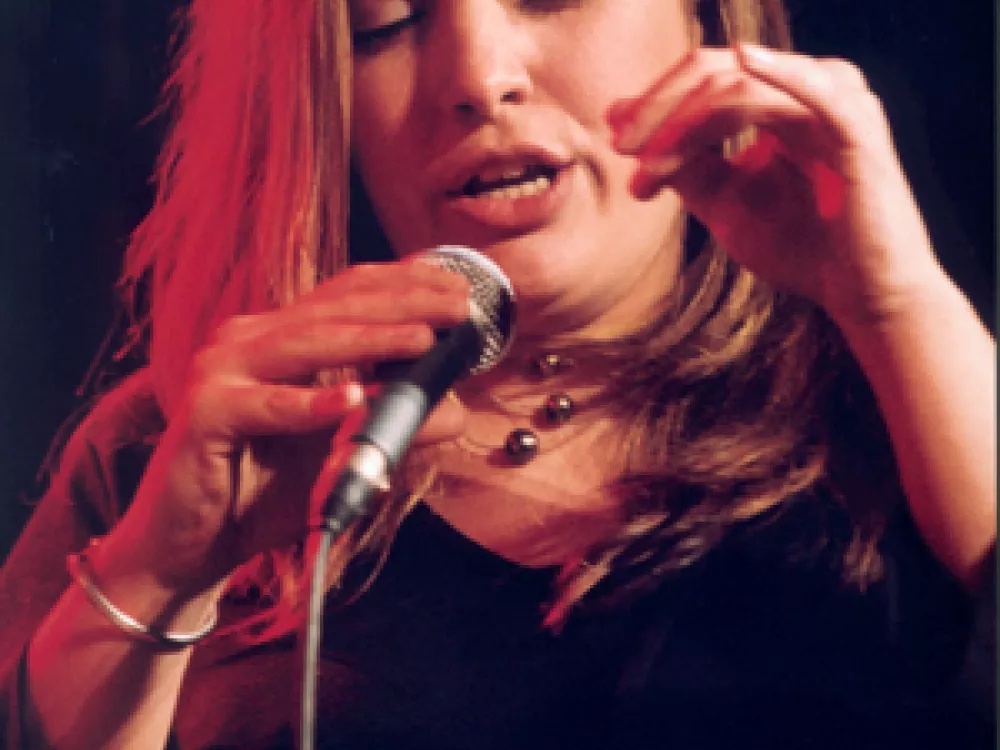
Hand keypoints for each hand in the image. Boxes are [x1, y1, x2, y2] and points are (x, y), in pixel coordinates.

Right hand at [102, 261, 469, 595]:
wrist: (192, 543)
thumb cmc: (264, 491)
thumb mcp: (340, 454)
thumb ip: (390, 427)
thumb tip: (455, 410)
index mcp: (279, 336)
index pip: (347, 294)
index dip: (404, 284)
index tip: (459, 288)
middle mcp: (248, 341)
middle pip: (333, 309)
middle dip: (402, 304)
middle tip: (457, 306)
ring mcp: (221, 372)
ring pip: (304, 345)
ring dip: (368, 341)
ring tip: (420, 340)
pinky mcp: (205, 415)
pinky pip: (264, 406)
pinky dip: (309, 404)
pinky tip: (352, 399)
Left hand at [611, 45, 946, 327]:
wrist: (861, 293)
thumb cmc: (800, 247)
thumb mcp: (723, 200)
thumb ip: (680, 162)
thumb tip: (621, 119)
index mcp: (780, 100)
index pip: (705, 79)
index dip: (655, 104)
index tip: (615, 141)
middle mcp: (808, 89)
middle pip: (715, 75)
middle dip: (660, 112)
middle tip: (621, 149)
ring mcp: (836, 103)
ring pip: (740, 91)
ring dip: (683, 127)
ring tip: (649, 169)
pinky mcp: (858, 129)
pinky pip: (815, 92)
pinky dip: (778, 73)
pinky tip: (743, 59)